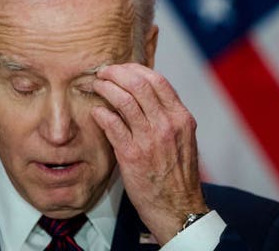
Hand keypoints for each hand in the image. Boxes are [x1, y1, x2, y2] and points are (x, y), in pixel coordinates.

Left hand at [91, 63, 207, 244]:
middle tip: (103, 73)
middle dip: (117, 73)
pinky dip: (102, 113)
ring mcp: (150, 139)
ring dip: (106, 88)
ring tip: (96, 86)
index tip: (121, 69)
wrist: (178, 208)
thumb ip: (167, 117)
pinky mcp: (132, 155)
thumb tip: (146, 96)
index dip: (135, 69)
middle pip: (139, 83)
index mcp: (181, 118)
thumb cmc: (177, 175)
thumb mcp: (182, 139)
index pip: (157, 80)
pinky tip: (96, 111)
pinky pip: (112, 125)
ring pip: (125, 100)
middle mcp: (168, 124)